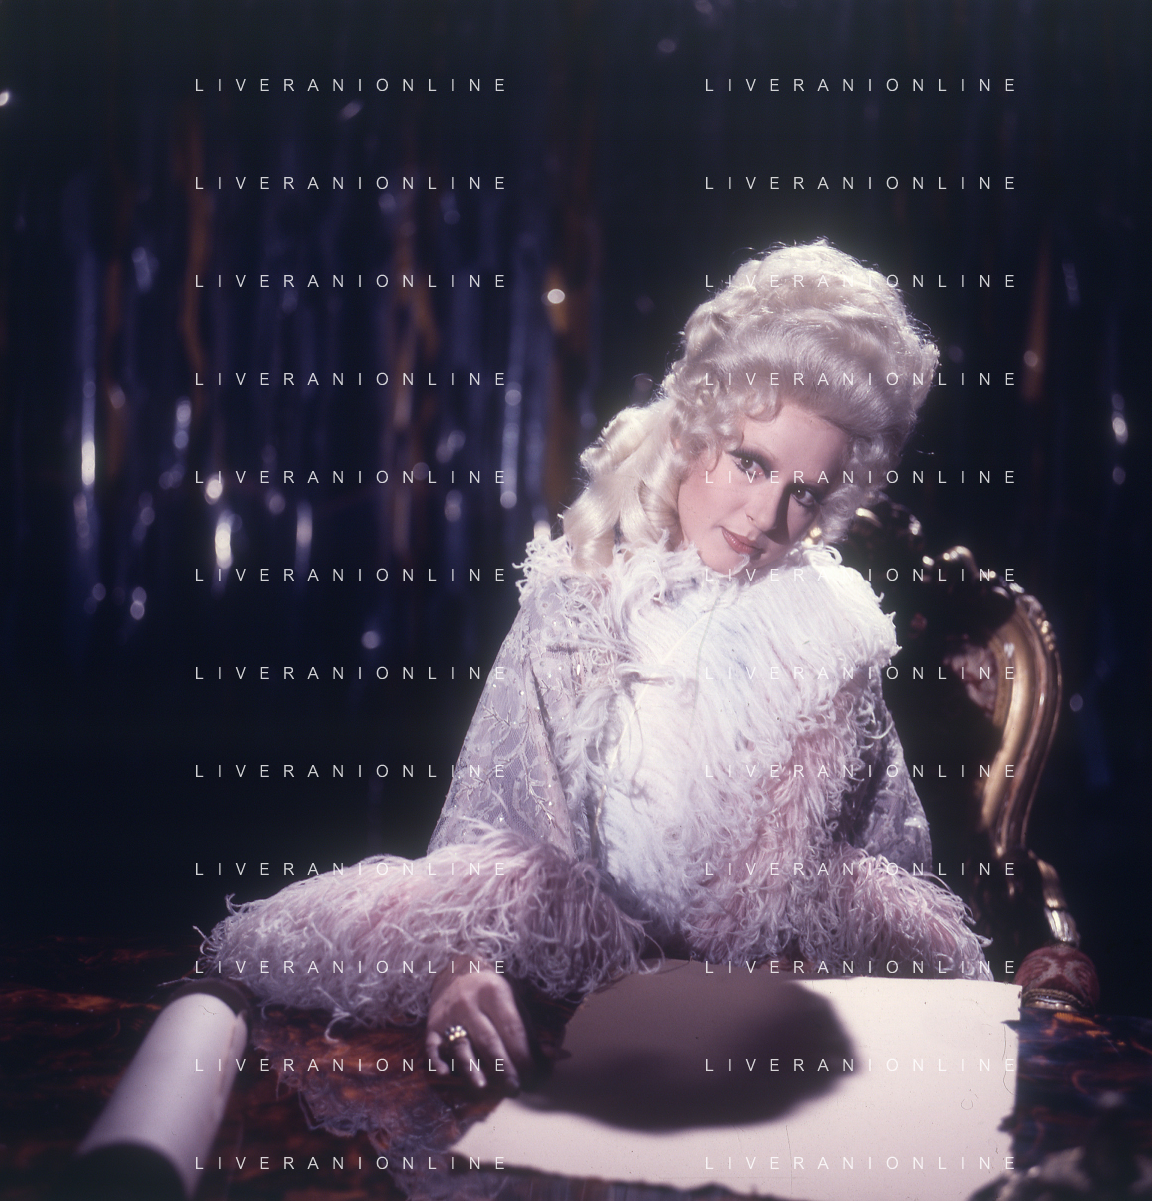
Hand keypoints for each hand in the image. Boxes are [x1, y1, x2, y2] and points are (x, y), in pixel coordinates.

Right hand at [425, 957, 532, 1091]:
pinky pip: (432, 1046)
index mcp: (495, 992)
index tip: (534, 1076)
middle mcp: (470, 1002)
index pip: (512, 1029)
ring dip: (472, 1069)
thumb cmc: (492, 990)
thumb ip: (530, 1028)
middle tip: (515, 1088)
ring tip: (484, 1087)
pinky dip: (438, 1061)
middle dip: (504, 1068)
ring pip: (461, 1046)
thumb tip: (553, 1056)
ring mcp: (448, 1014)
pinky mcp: (432, 1025)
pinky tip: (446, 1073)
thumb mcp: (514, 999)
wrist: (457, 969)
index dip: (524, 1056)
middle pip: (488, 1041)